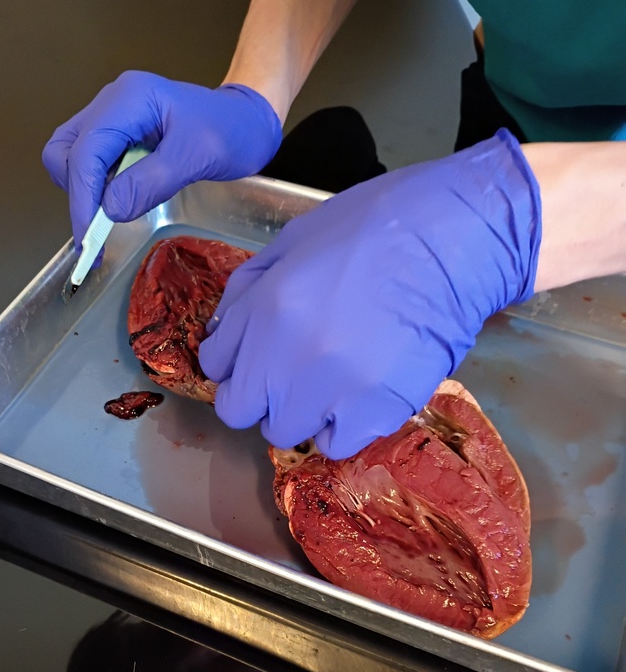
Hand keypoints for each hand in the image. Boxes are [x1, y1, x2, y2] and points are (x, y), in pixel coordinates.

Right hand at [42, 70, 281, 250]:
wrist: (247, 119)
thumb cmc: (231, 130)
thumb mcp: (198, 157)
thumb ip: (152, 181)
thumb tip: (110, 209)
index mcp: (129, 99)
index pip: (87, 151)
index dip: (83, 197)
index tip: (89, 238)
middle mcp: (111, 104)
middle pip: (65, 151)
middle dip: (78, 194)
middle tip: (100, 231)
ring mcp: (112, 119)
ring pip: (71, 158)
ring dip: (85, 193)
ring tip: (115, 215)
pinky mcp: (117, 136)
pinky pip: (92, 165)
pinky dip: (98, 189)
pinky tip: (122, 201)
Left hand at [199, 129, 541, 459]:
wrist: (456, 240)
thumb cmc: (377, 226)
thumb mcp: (295, 239)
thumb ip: (249, 289)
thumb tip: (223, 334)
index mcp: (265, 309)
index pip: (215, 367)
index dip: (236, 362)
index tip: (260, 356)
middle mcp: (288, 358)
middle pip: (241, 411)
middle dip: (261, 394)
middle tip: (294, 373)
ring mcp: (331, 391)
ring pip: (285, 432)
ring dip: (301, 412)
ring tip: (334, 382)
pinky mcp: (374, 413)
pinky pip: (335, 445)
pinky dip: (342, 427)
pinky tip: (361, 397)